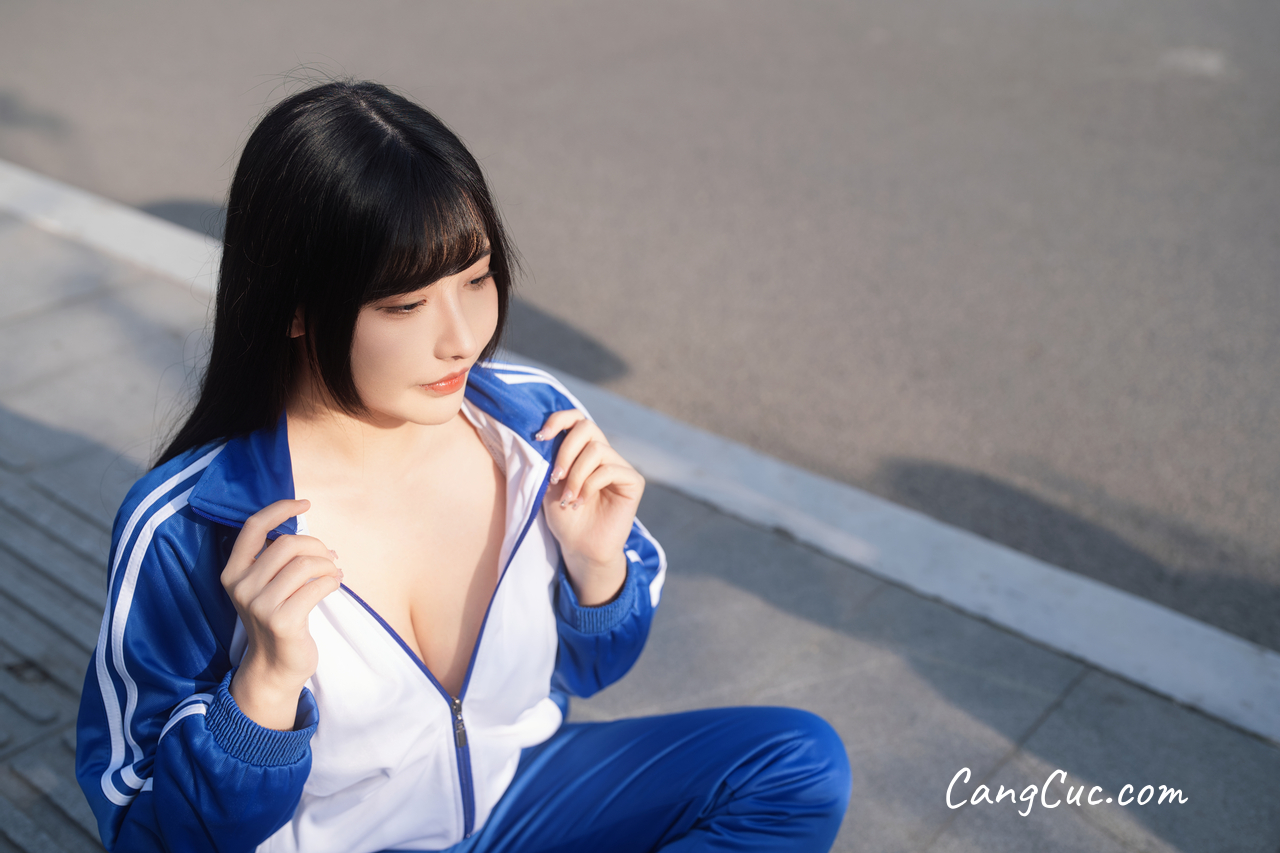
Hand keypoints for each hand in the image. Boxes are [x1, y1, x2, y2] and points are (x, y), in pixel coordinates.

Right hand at [220, 499, 341, 729]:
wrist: (275, 666)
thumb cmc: (277, 617)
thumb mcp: (266, 585)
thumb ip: (277, 557)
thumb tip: (307, 526)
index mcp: (233, 572)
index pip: (254, 526)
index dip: (280, 509)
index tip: (305, 503)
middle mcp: (241, 586)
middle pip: (288, 544)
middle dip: (317, 546)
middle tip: (329, 558)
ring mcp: (259, 605)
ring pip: (305, 564)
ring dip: (327, 565)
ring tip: (333, 573)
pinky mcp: (280, 620)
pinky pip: (317, 586)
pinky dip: (332, 581)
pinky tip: (334, 585)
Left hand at [538, 410, 644, 605]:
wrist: (579, 547)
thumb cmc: (564, 517)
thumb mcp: (549, 483)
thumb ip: (550, 458)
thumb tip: (545, 436)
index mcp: (582, 450)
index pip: (576, 419)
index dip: (559, 420)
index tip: (540, 437)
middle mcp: (603, 453)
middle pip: (587, 427)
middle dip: (566, 450)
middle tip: (556, 477)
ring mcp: (619, 466)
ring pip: (596, 450)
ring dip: (576, 475)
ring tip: (569, 498)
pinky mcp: (633, 481)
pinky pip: (609, 470)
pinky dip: (589, 486)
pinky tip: (581, 503)